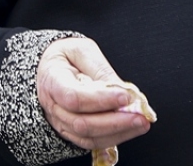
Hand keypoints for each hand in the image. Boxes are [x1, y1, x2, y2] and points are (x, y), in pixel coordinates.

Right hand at [36, 38, 151, 150]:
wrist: (51, 67)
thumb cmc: (67, 56)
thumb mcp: (83, 50)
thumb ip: (100, 69)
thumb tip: (122, 90)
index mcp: (52, 80)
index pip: (73, 97)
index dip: (100, 99)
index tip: (125, 96)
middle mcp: (53, 106)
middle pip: (82, 123)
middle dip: (115, 122)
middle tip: (140, 115)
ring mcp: (60, 122)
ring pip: (88, 137)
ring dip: (118, 133)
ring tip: (141, 123)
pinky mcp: (71, 131)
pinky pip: (91, 142)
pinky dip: (113, 138)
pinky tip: (130, 129)